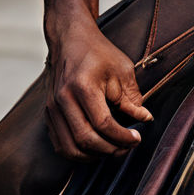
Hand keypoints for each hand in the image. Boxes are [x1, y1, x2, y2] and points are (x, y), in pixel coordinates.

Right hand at [44, 17, 152, 160]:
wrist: (70, 39)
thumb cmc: (98, 52)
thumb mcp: (122, 70)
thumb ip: (132, 98)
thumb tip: (145, 119)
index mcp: (83, 86)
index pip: (103, 124)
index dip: (122, 137)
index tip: (136, 138)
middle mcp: (63, 99)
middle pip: (85, 139)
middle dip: (110, 150)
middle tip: (127, 147)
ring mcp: (52, 108)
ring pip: (70, 147)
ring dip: (94, 155)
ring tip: (113, 149)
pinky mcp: (48, 114)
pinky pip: (61, 144)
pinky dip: (78, 152)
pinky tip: (95, 147)